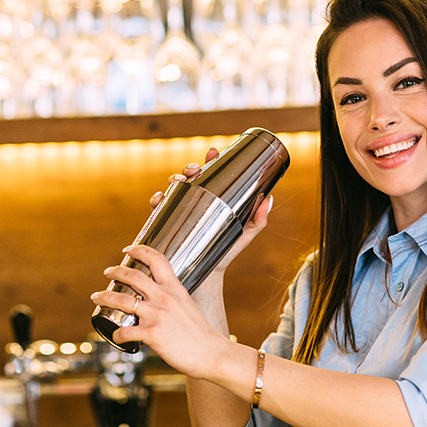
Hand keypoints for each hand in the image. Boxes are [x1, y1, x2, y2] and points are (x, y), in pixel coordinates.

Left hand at [91, 244, 229, 378]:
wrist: (211, 354)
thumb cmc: (201, 334)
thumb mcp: (188, 307)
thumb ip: (173, 300)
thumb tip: (157, 302)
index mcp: (175, 289)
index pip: (157, 259)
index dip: (140, 250)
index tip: (129, 249)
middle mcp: (164, 298)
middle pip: (133, 275)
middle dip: (115, 271)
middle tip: (108, 272)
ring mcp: (157, 315)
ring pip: (122, 300)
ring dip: (105, 296)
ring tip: (98, 296)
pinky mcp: (152, 334)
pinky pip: (125, 331)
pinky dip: (117, 334)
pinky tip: (116, 336)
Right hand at [150, 148, 273, 274]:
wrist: (207, 275)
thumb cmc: (226, 252)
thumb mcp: (244, 234)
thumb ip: (258, 219)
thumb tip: (269, 199)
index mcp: (213, 200)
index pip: (210, 175)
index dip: (210, 161)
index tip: (213, 152)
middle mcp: (194, 202)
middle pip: (190, 177)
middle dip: (190, 167)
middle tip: (195, 170)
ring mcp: (179, 212)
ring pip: (173, 188)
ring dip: (174, 179)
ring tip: (180, 181)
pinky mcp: (167, 224)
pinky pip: (158, 207)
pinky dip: (157, 199)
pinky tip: (160, 198)